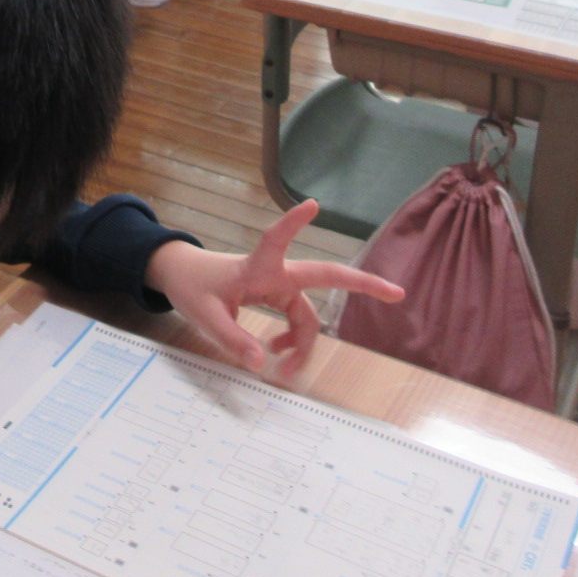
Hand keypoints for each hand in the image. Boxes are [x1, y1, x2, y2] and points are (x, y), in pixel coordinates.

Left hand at [148, 201, 403, 378]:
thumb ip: (232, 338)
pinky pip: (296, 321)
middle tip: (396, 293)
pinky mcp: (275, 296)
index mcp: (256, 268)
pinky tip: (277, 354)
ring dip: (304, 344)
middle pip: (323, 277)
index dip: (292, 223)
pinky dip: (293, 340)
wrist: (181, 276)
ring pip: (307, 315)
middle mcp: (274, 273)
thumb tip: (262, 363)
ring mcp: (277, 285)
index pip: (276, 239)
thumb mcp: (204, 315)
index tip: (312, 204)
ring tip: (287, 371)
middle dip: (360, 283)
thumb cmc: (191, 285)